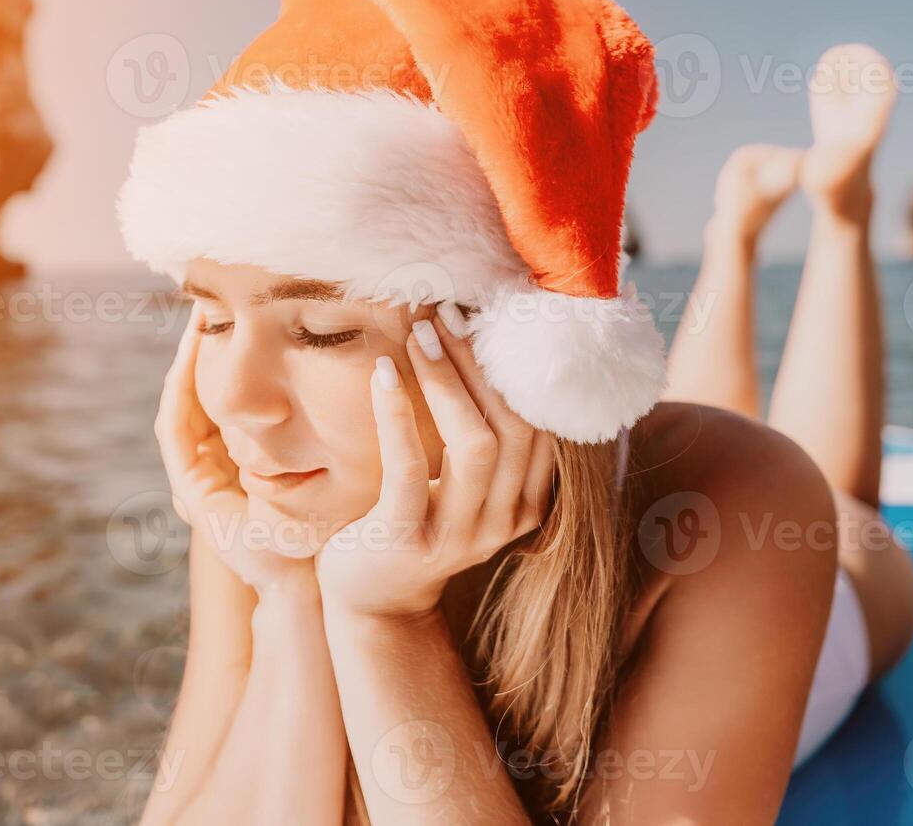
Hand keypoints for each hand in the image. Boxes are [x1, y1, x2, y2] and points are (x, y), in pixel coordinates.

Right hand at [155, 303, 317, 598]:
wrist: (311, 580)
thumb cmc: (329, 526)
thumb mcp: (329, 458)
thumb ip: (327, 421)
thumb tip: (354, 363)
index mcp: (241, 458)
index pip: (225, 395)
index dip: (228, 354)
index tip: (243, 313)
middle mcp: (213, 466)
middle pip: (197, 393)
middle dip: (200, 349)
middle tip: (210, 303)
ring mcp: (195, 478)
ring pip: (181, 404)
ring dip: (186, 362)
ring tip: (199, 320)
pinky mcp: (189, 488)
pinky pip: (175, 429)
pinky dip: (181, 390)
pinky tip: (194, 356)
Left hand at [315, 307, 555, 618]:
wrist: (372, 596)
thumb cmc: (415, 517)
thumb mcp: (461, 481)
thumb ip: (484, 434)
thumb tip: (484, 342)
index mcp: (527, 501)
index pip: (540, 424)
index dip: (517, 367)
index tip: (489, 317)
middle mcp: (505, 520)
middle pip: (513, 427)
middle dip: (481, 364)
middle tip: (448, 315)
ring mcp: (458, 534)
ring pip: (475, 445)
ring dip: (447, 381)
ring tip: (419, 336)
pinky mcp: (407, 538)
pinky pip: (410, 467)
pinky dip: (398, 414)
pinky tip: (384, 374)